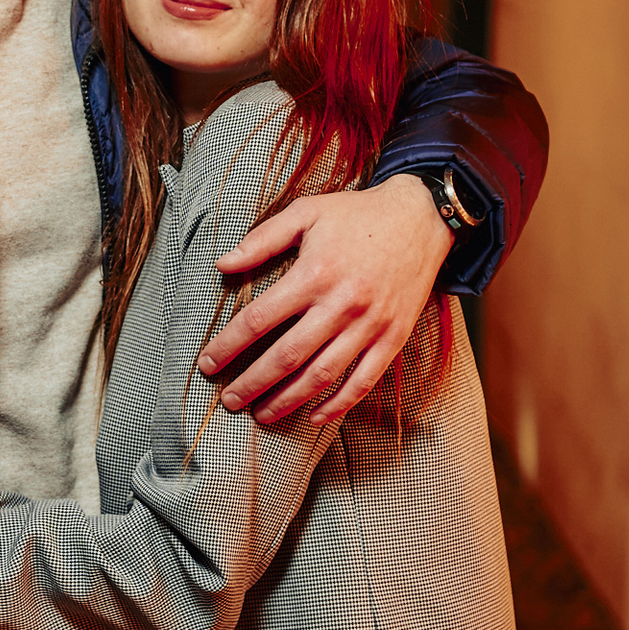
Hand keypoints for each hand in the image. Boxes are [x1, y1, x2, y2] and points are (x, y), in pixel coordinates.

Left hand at [197, 174, 452, 425]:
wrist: (421, 218)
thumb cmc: (357, 215)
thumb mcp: (306, 213)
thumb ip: (262, 239)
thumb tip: (221, 265)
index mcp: (314, 274)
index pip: (258, 319)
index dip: (228, 346)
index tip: (207, 364)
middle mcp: (341, 304)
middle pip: (286, 356)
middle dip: (252, 384)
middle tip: (229, 400)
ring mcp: (370, 325)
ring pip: (322, 375)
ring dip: (288, 400)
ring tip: (261, 415)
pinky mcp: (393, 338)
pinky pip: (364, 381)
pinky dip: (338, 404)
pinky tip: (314, 417)